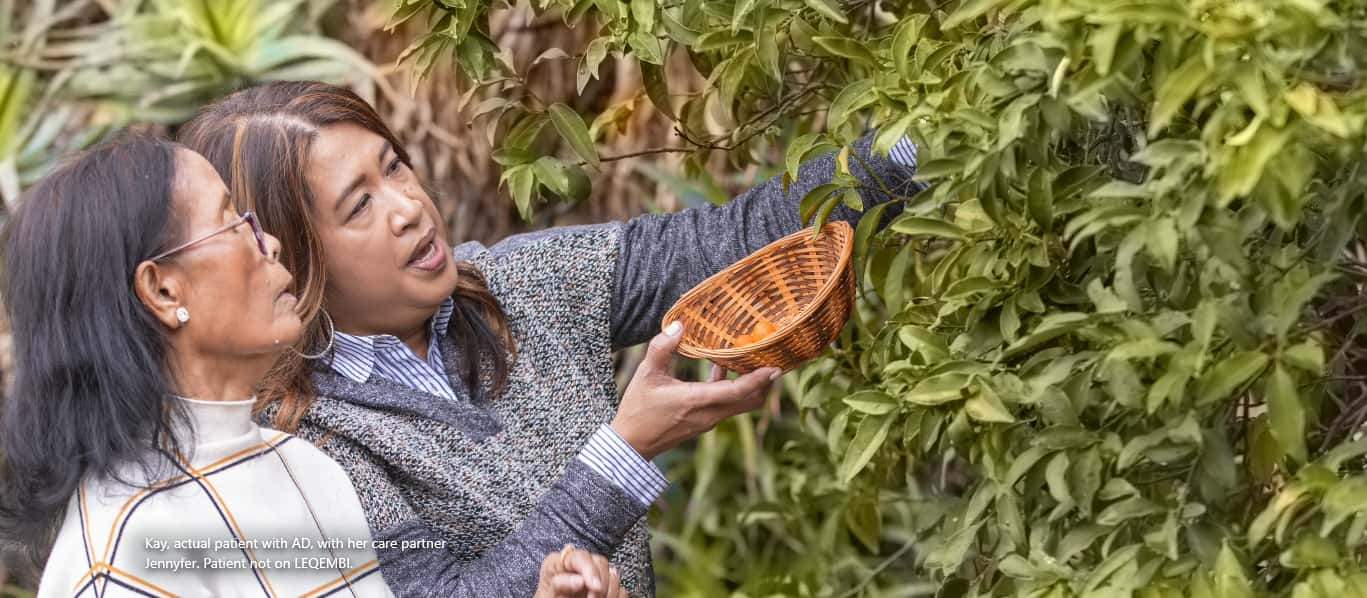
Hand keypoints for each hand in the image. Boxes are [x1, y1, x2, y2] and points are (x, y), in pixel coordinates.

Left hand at [533, 545, 627, 597]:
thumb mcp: (548, 594)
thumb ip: (559, 585)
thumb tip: (580, 580)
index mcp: (560, 562)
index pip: (580, 557)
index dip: (590, 570)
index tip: (595, 587)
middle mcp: (579, 564)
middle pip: (600, 563)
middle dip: (600, 584)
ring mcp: (594, 575)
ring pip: (614, 576)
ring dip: (609, 592)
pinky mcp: (606, 587)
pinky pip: (620, 589)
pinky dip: (615, 597)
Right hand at [611, 321, 780, 458]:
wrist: (631, 444)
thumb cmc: (637, 408)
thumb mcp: (646, 374)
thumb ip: (662, 348)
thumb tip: (678, 325)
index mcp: (697, 401)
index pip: (737, 391)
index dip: (758, 380)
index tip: (775, 368)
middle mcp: (708, 414)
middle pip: (749, 400)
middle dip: (763, 383)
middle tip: (772, 361)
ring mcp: (707, 421)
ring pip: (740, 405)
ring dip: (750, 386)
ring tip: (752, 362)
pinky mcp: (703, 424)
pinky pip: (727, 406)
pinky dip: (733, 391)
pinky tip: (721, 371)